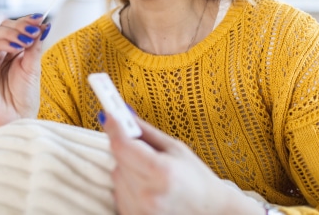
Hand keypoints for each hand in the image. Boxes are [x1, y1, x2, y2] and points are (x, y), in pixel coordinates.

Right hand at [0, 13, 50, 131]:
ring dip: (12, 32)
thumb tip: (43, 25)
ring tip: (26, 40)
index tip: (40, 19)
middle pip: (3, 25)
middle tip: (34, 30)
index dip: (26, 21)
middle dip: (20, 25)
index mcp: (12, 50)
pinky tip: (17, 48)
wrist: (17, 119)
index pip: (15, 27)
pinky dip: (3, 43)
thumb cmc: (24, 98)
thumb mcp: (33, 68)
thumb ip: (35, 46)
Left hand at [101, 113, 264, 214]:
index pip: (122, 145)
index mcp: (161, 172)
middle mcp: (148, 194)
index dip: (114, 127)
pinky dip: (128, 185)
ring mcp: (140, 210)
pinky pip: (118, 192)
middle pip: (118, 159)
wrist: (210, 211)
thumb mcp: (175, 148)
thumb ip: (145, 131)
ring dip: (127, 169)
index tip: (108, 114)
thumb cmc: (196, 178)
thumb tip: (123, 113)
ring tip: (151, 174)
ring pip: (116, 175)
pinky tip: (147, 187)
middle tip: (144, 150)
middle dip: (127, 149)